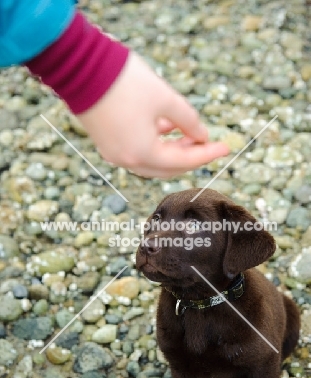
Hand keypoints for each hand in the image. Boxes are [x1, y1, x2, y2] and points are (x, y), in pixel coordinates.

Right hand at [77, 52, 229, 177]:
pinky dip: (153, 144)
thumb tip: (201, 135)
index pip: (183, 161)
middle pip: (167, 168)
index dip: (207, 154)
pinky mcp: (106, 143)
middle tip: (207, 143)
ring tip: (186, 131)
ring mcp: (114, 154)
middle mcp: (126, 160)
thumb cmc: (123, 82)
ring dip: (171, 150)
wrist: (80, 67)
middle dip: (189, 157)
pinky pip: (136, 152)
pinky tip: (164, 127)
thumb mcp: (165, 99)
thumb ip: (188, 120)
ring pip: (151, 161)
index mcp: (142, 153)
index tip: (225, 148)